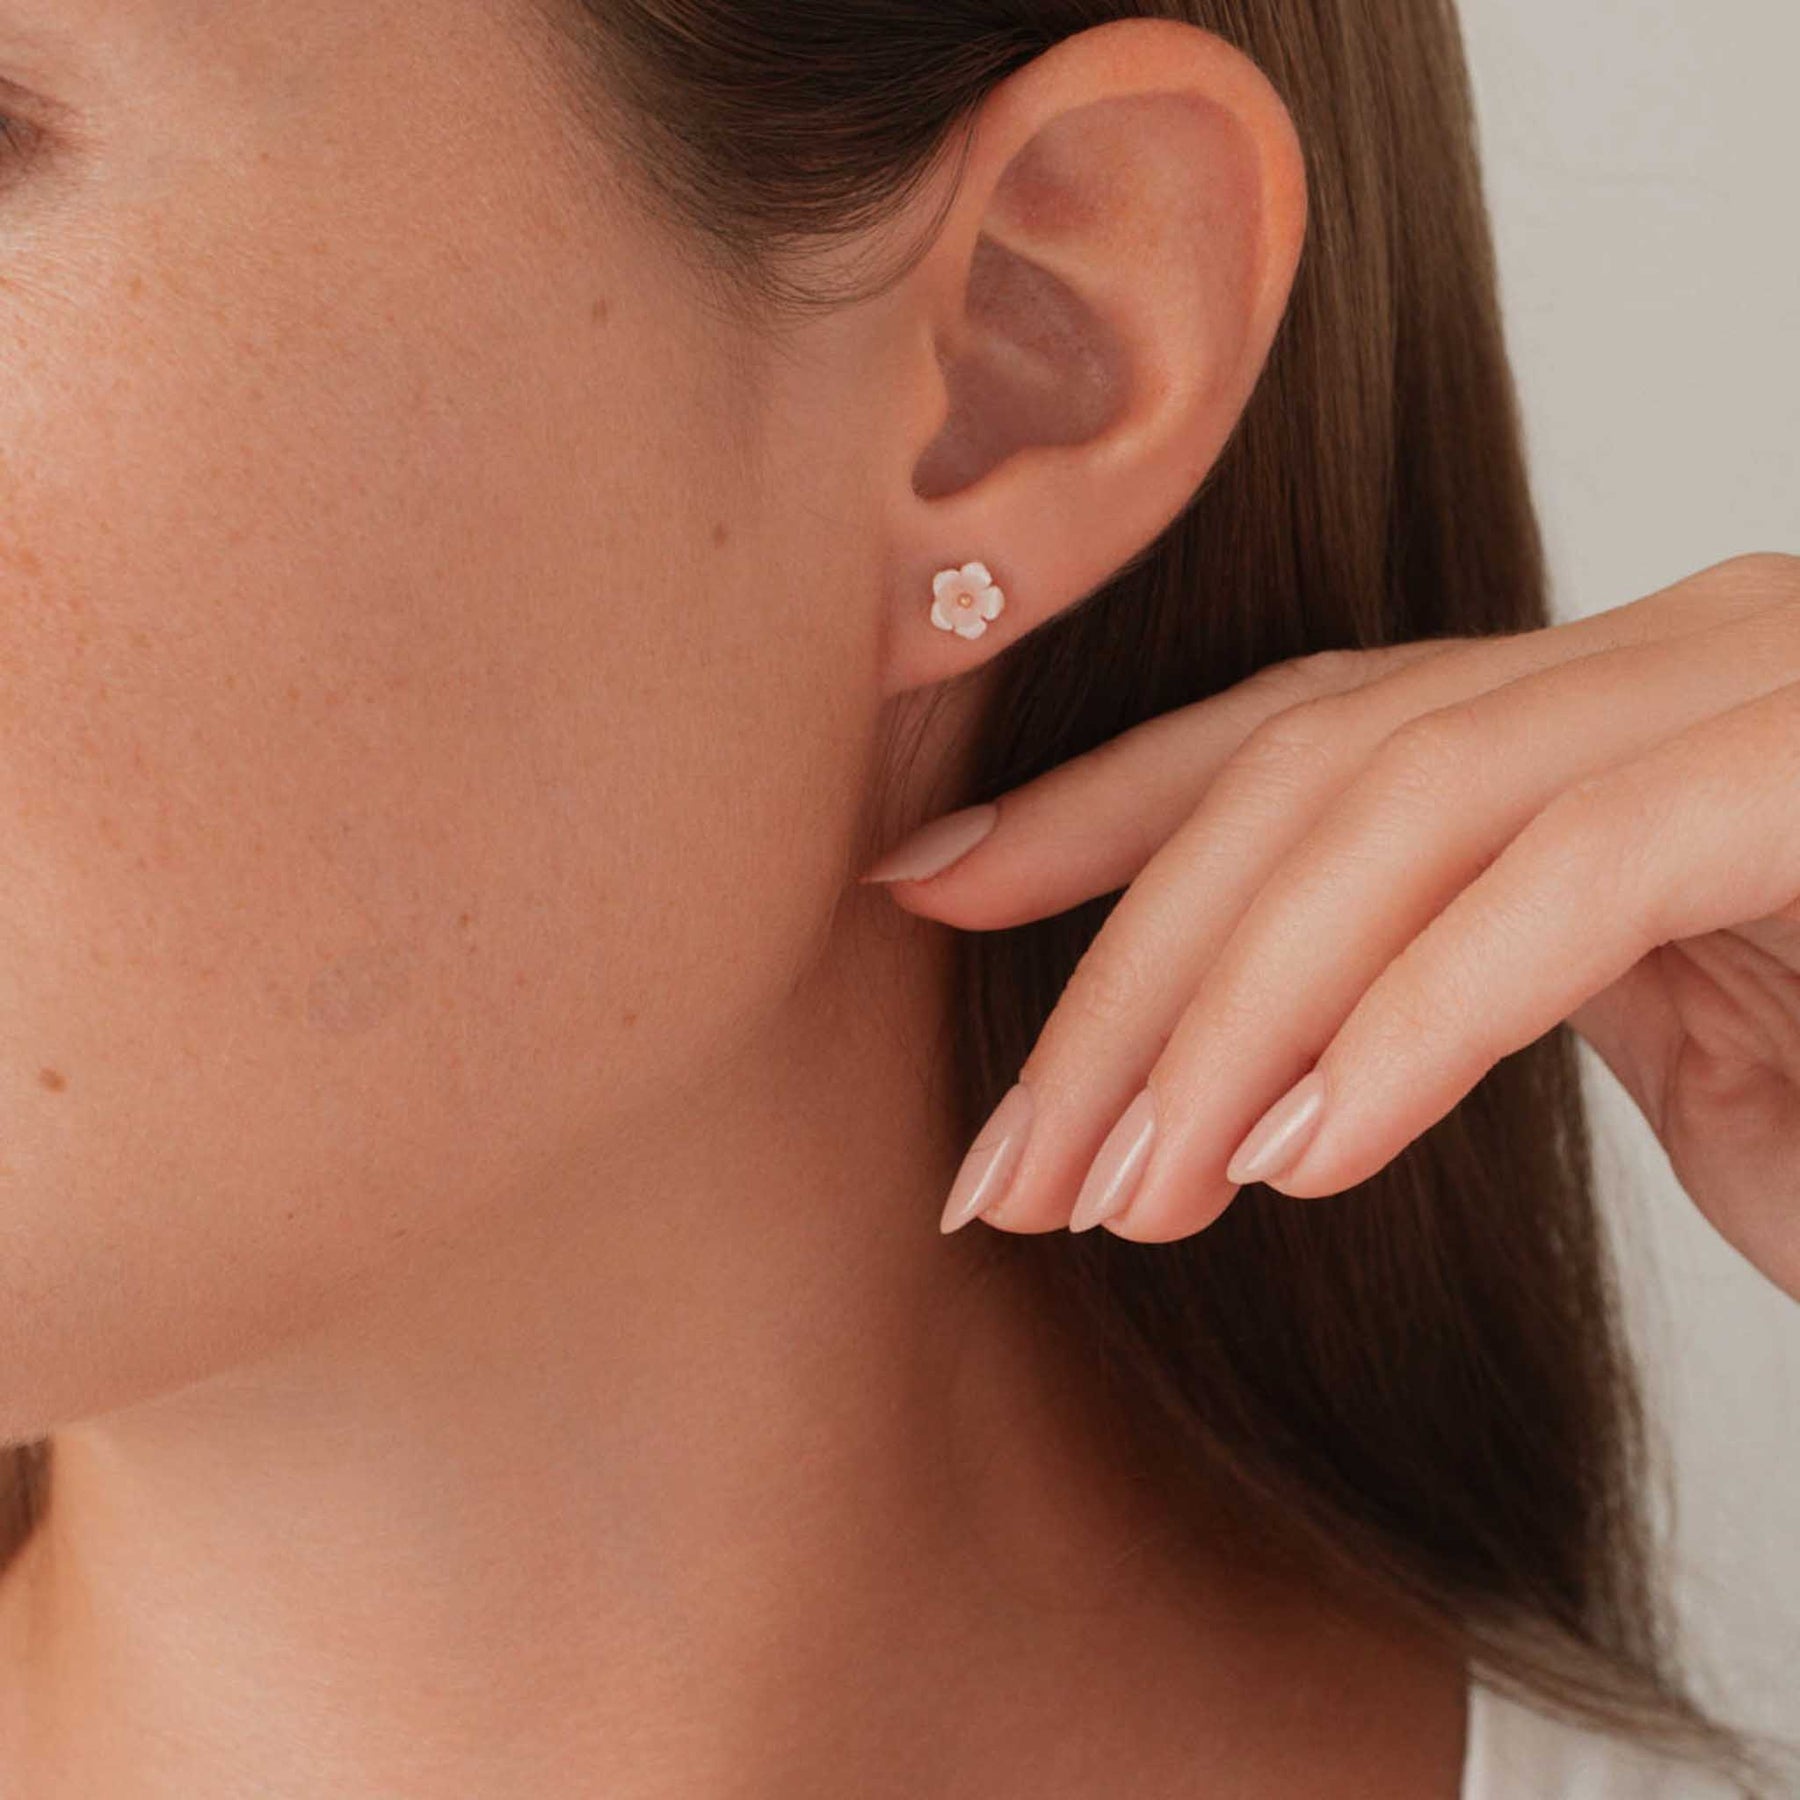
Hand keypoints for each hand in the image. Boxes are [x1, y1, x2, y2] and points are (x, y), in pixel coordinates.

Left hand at [862, 553, 1799, 1302]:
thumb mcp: (1630, 1028)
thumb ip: (1448, 979)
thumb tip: (1245, 1066)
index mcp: (1591, 710)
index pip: (1292, 727)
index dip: (1091, 805)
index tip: (926, 892)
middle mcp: (1663, 661)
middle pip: (1309, 774)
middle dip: (1129, 972)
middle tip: (1014, 1166)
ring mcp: (1758, 693)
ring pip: (1408, 807)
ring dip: (1235, 1017)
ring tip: (1123, 1191)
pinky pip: (1582, 880)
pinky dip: (1418, 1019)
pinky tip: (1303, 1154)